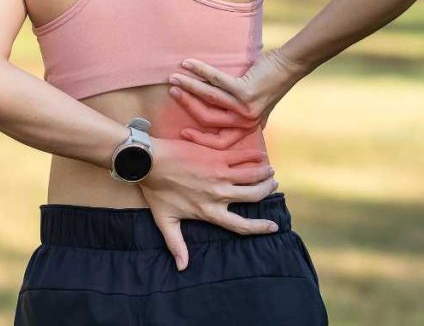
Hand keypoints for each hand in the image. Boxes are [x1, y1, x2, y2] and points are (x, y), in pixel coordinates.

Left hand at [138, 136, 278, 271]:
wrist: (149, 162)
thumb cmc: (156, 191)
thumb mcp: (165, 221)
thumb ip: (176, 244)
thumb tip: (182, 267)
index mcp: (209, 212)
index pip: (241, 225)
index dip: (260, 227)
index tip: (274, 226)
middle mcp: (218, 194)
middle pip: (253, 196)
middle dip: (266, 190)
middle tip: (272, 184)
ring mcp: (219, 174)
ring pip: (252, 175)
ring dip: (265, 173)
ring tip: (270, 171)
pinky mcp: (216, 156)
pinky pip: (242, 157)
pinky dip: (255, 157)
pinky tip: (262, 156)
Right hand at [167, 49, 306, 148]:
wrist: (287, 67)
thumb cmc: (267, 84)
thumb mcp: (254, 108)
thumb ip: (240, 117)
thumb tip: (217, 123)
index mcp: (245, 128)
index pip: (219, 142)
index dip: (200, 139)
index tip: (183, 133)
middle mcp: (245, 121)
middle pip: (208, 119)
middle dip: (187, 105)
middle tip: (171, 92)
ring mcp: (245, 107)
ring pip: (209, 99)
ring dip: (189, 86)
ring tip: (174, 78)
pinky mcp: (245, 91)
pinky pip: (216, 80)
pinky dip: (200, 71)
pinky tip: (188, 64)